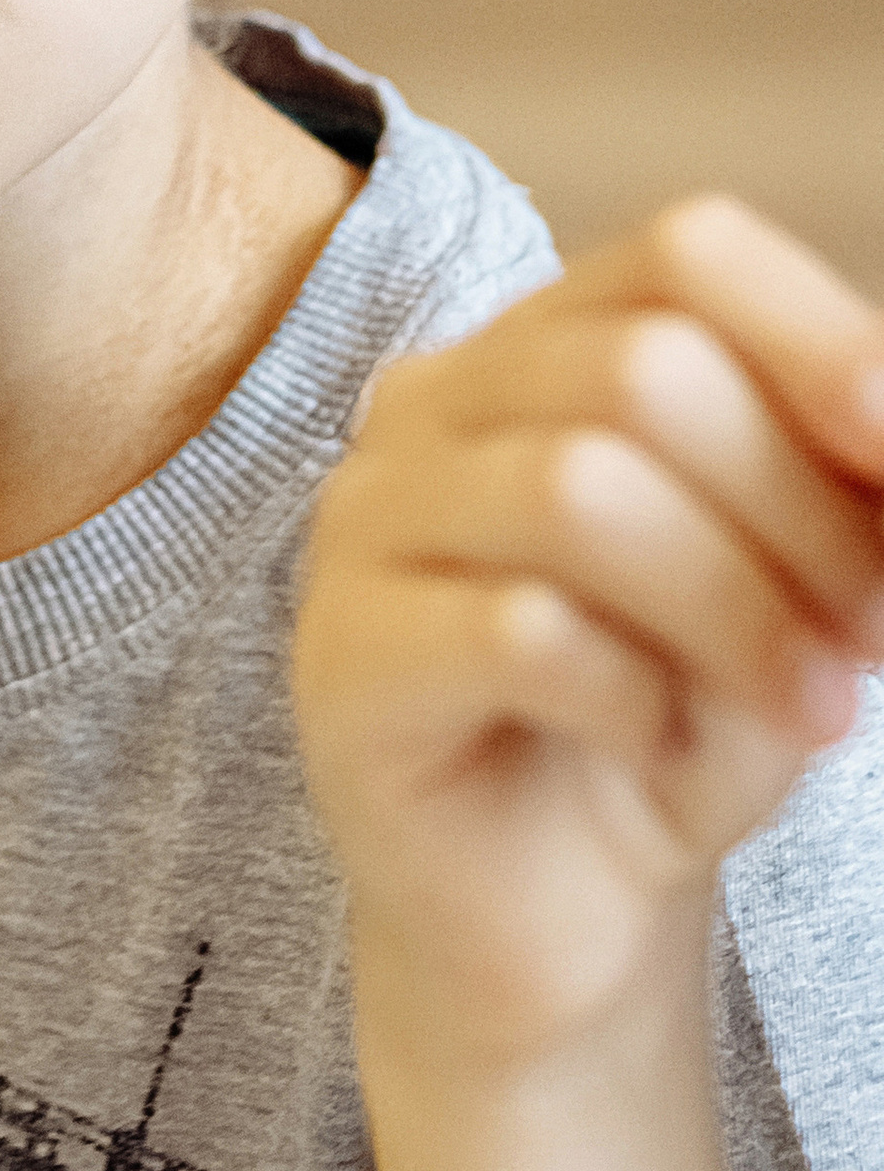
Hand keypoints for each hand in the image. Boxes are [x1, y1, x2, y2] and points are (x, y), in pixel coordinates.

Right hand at [295, 198, 883, 1076]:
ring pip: (577, 488)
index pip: (683, 254)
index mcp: (545, 345)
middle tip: (873, 640)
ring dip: (739, 612)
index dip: (819, 334)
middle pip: (643, 368)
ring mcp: (364, 524)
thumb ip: (849, 482)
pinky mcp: (340, 660)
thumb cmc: (680, 720)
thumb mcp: (803, 579)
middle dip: (802, 512)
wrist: (560, 915)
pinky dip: (633, 695)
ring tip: (814, 714)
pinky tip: (656, 748)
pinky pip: (515, 631)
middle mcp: (431, 403)